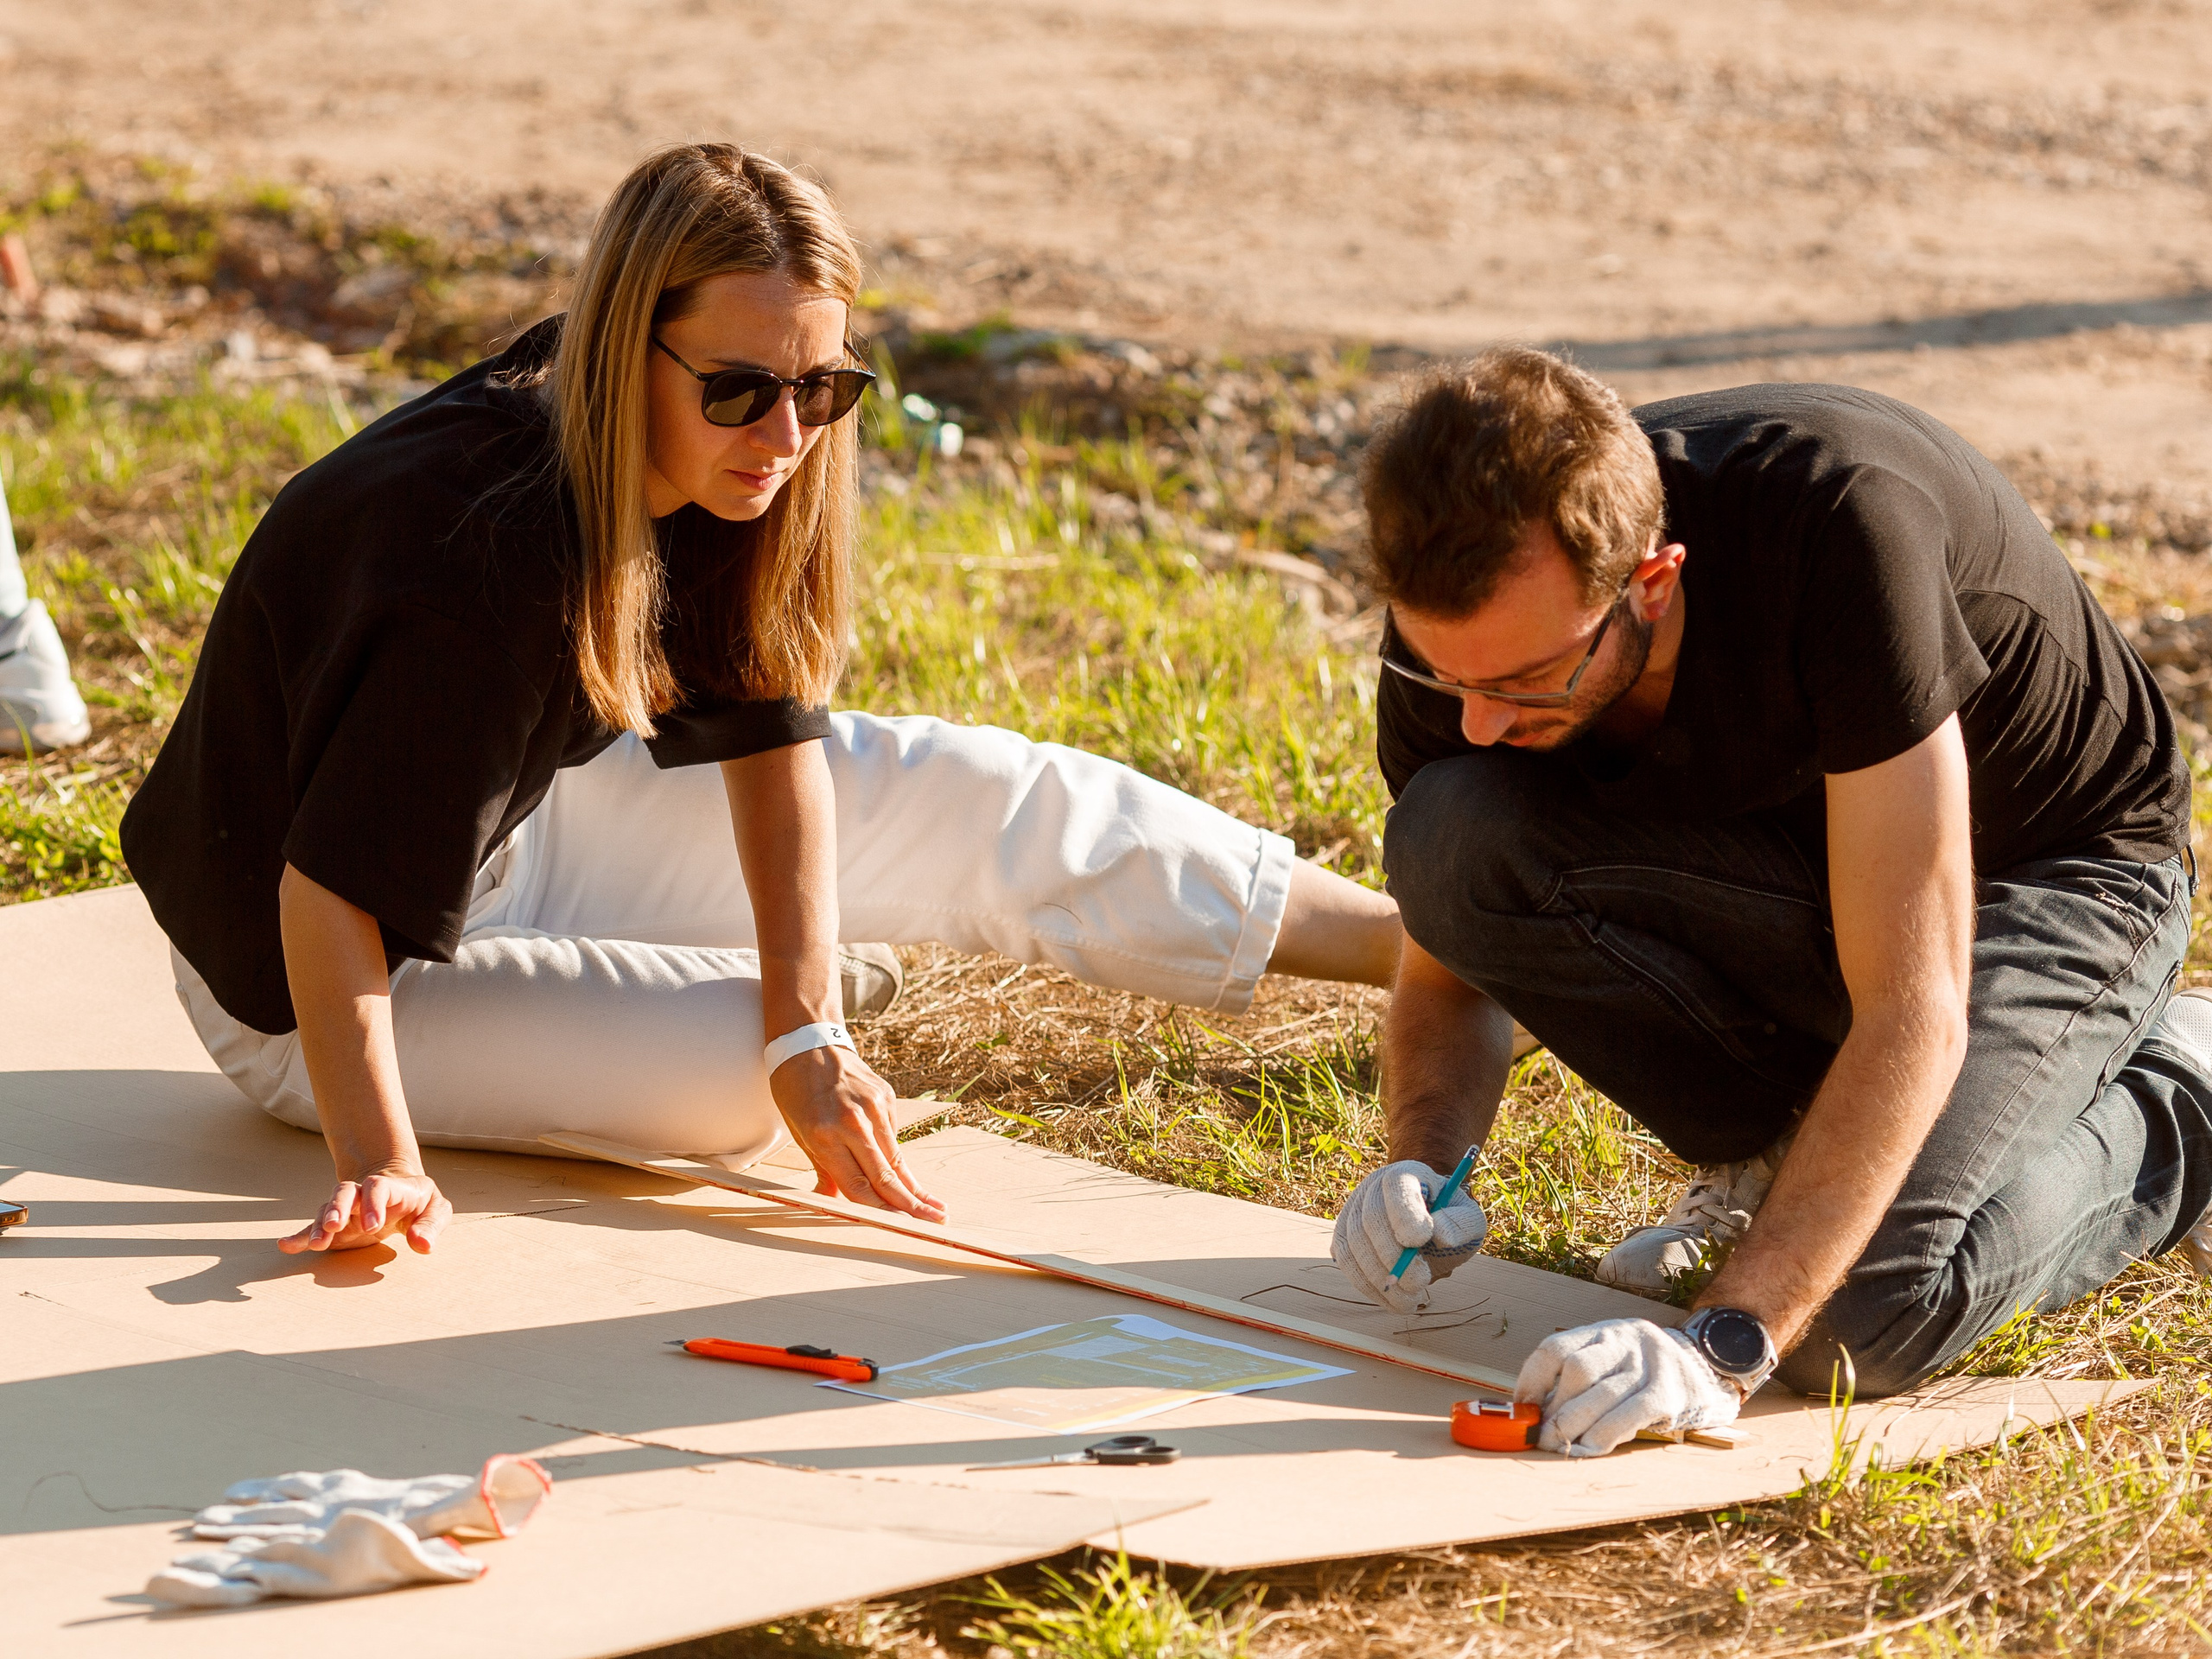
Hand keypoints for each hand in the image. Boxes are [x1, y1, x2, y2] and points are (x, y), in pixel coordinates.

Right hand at [279, 1161, 450, 1254]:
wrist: (399, 1195)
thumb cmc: (420, 1204)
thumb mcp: (435, 1210)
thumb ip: (431, 1225)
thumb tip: (423, 1245)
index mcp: (391, 1188)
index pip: (377, 1188)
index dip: (373, 1204)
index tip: (373, 1226)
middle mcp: (362, 1195)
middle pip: (344, 1193)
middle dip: (337, 1208)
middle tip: (333, 1227)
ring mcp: (346, 1211)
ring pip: (326, 1210)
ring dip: (318, 1225)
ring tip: (314, 1244)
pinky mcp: (335, 1228)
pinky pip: (312, 1228)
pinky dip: (299, 1237)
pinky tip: (286, 1245)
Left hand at [770, 1044, 945, 1220]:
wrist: (809, 1042)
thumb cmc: (795, 1090)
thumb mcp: (800, 1133)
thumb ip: (824, 1169)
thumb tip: (835, 1202)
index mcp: (825, 1134)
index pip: (859, 1184)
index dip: (881, 1210)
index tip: (901, 1227)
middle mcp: (854, 1122)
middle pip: (886, 1174)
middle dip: (912, 1204)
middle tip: (936, 1223)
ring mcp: (875, 1107)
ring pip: (896, 1157)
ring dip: (915, 1186)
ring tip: (936, 1207)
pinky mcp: (887, 1097)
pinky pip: (892, 1136)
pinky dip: (896, 1157)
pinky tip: (905, 1175)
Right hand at [1331, 1159, 1488, 1313]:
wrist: (1429, 1225)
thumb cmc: (1449, 1220)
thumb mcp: (1470, 1219)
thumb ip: (1461, 1224)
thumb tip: (1440, 1235)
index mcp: (1408, 1174)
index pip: (1397, 1184)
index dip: (1405, 1213)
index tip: (1423, 1241)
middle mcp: (1374, 1187)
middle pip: (1371, 1218)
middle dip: (1394, 1256)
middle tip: (1420, 1283)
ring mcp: (1353, 1211)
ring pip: (1354, 1244)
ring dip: (1380, 1278)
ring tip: (1409, 1301)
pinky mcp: (1343, 1236)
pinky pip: (1346, 1263)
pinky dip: (1367, 1287)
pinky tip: (1392, 1299)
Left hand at [1514, 1317, 1739, 1457]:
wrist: (1703, 1369)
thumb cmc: (1640, 1372)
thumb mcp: (1609, 1360)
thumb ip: (1574, 1379)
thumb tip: (1530, 1413)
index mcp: (1602, 1331)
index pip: (1556, 1349)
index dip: (1531, 1380)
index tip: (1521, 1408)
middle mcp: (1624, 1341)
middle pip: (1578, 1371)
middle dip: (1553, 1409)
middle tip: (1539, 1436)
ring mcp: (1648, 1366)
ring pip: (1602, 1395)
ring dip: (1572, 1426)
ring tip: (1555, 1445)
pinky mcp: (1667, 1394)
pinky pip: (1629, 1417)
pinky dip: (1603, 1436)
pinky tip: (1586, 1449)